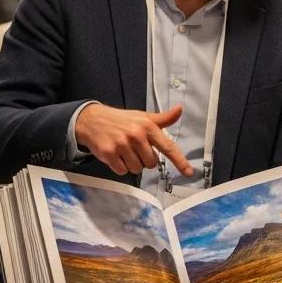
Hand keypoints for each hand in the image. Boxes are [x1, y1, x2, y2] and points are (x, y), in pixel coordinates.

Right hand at [75, 103, 192, 176]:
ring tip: (124, 151)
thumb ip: (163, 118)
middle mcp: (137, 136)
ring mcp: (122, 145)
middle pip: (151, 164)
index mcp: (148, 127)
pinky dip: (120, 167)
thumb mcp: (143, 117)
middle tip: (135, 148)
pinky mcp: (109, 154)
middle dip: (144, 159)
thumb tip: (180, 110)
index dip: (180, 161)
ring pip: (137, 169)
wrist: (92, 120)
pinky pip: (122, 171)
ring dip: (132, 164)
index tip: (189, 172)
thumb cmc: (122, 120)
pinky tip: (115, 155)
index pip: (168, 146)